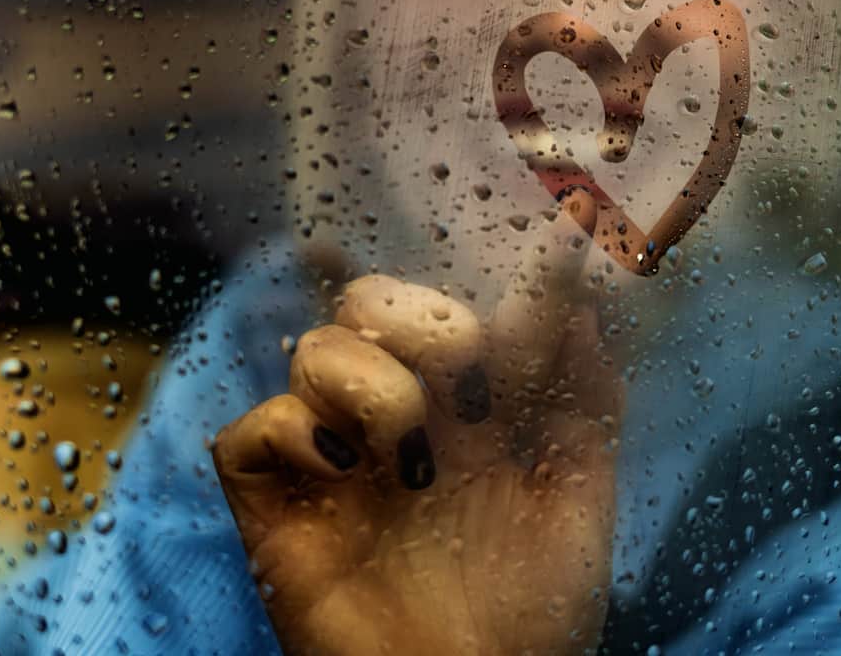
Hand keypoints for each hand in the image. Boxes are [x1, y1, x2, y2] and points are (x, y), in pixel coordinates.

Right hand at [212, 193, 617, 655]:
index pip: (473, 306)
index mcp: (468, 406)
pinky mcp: (275, 502)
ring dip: (375, 389)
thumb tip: (583, 302)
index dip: (511, 268)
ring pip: (319, 348)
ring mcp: (333, 455)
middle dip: (427, 323)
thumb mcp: (579, 500)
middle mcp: (397, 414)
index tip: (571, 226)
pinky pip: (255, 427)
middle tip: (472, 390)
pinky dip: (295, 432)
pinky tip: (343, 473)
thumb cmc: (531, 614)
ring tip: (413, 463)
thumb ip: (586, 399)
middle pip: (373, 298)